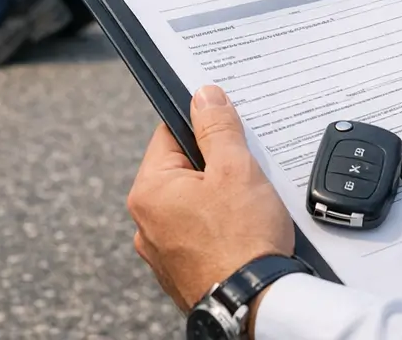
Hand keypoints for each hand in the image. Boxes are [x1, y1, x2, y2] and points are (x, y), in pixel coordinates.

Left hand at [128, 85, 293, 313]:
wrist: (256, 306)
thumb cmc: (243, 241)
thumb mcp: (235, 168)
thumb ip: (217, 127)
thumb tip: (204, 95)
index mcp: (149, 191)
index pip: (170, 133)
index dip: (203, 126)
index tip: (227, 130)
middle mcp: (146, 222)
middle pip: (182, 167)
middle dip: (215, 163)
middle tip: (244, 170)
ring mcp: (162, 249)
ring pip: (192, 200)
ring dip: (218, 194)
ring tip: (245, 202)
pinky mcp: (181, 269)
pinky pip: (197, 229)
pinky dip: (218, 224)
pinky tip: (241, 228)